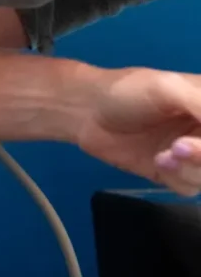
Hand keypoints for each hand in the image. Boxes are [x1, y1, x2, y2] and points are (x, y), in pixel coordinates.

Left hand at [79, 68, 200, 195]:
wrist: (86, 112)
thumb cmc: (127, 91)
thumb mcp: (168, 88)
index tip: (199, 141)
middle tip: (179, 147)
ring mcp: (196, 155)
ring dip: (192, 170)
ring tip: (165, 154)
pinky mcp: (177, 174)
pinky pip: (191, 187)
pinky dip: (177, 178)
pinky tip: (157, 162)